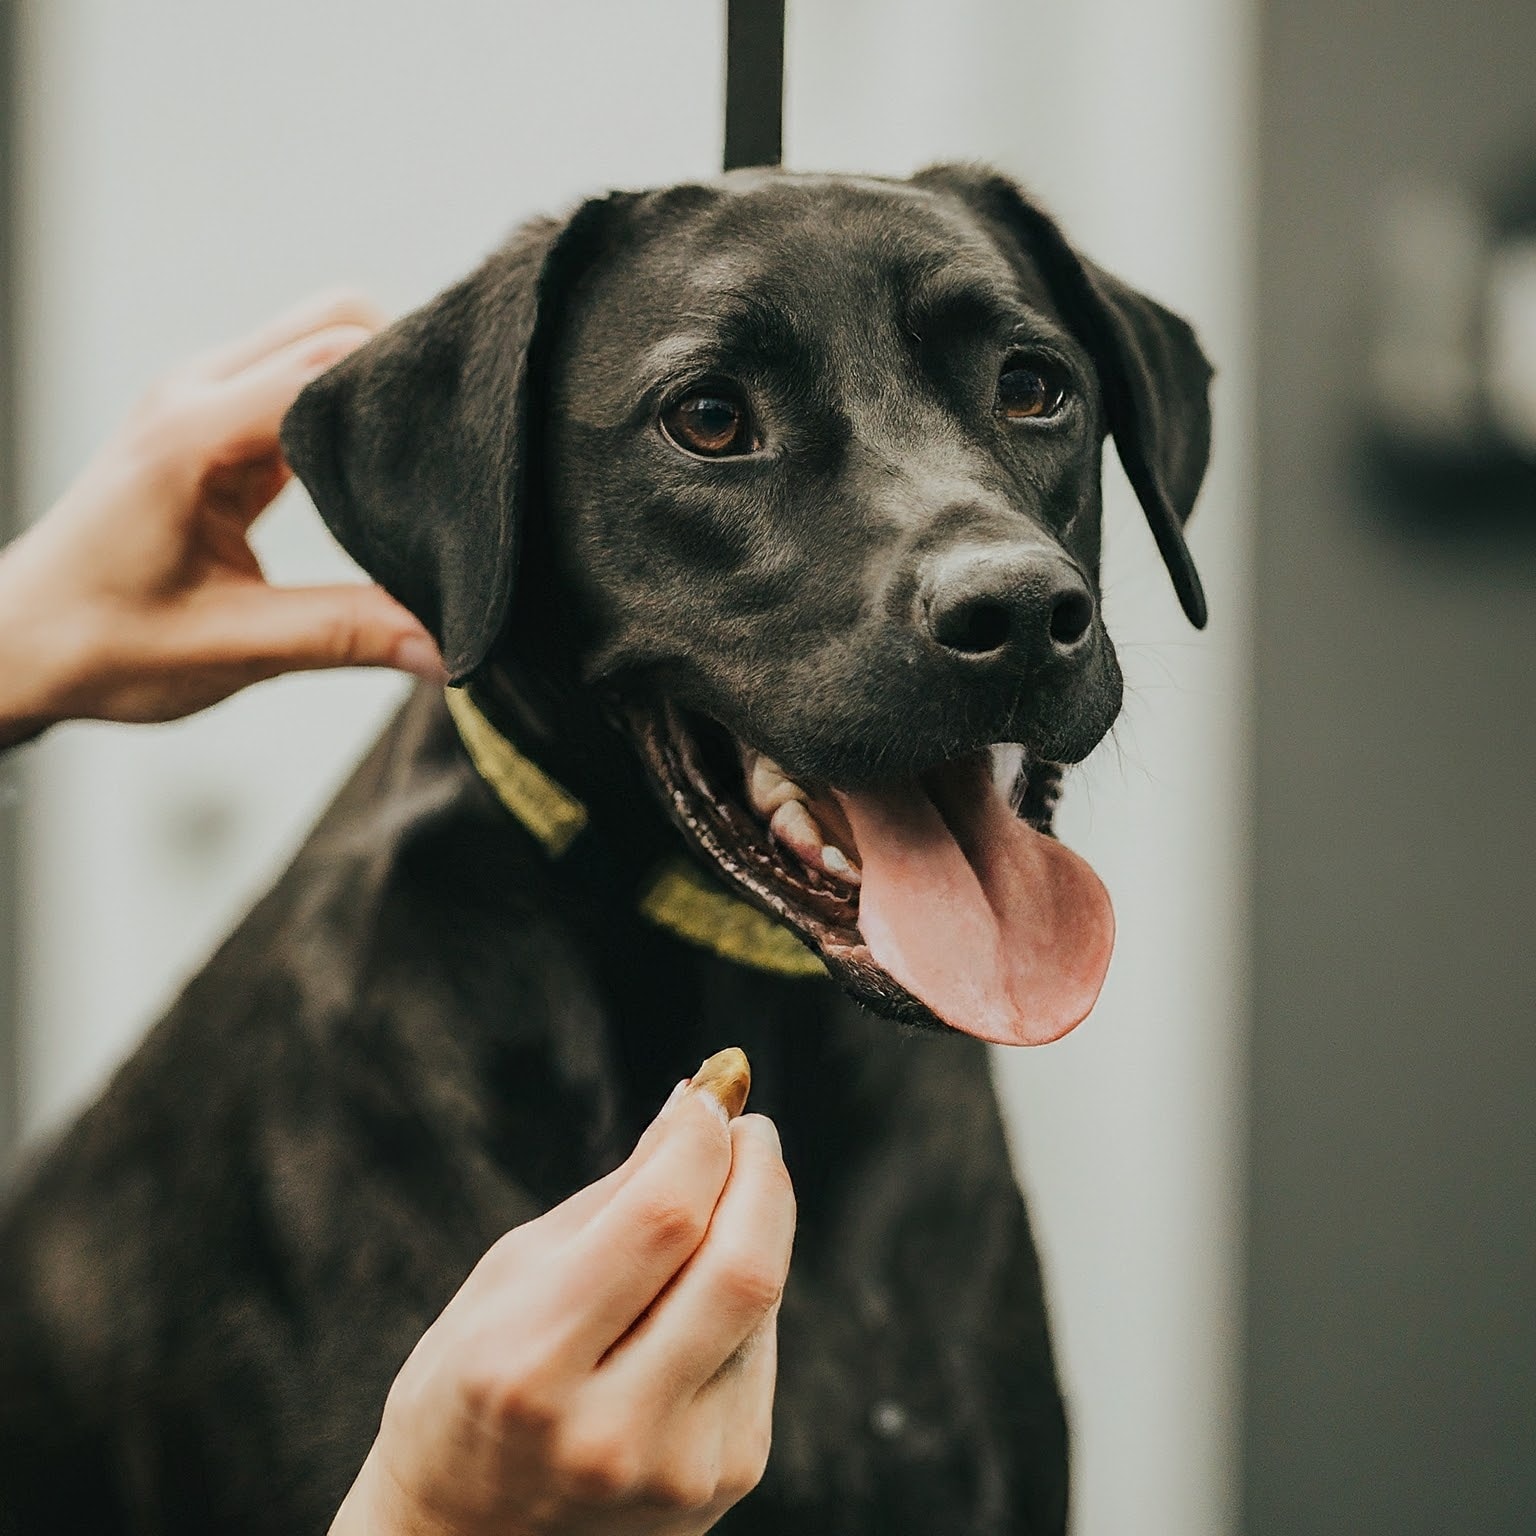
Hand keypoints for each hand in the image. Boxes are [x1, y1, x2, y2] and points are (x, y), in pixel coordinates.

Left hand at [0, 293, 444, 748]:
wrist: (18, 640)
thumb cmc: (99, 643)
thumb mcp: (229, 649)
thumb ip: (342, 635)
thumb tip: (445, 648)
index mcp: (190, 436)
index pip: (325, 368)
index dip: (406, 397)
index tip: (468, 449)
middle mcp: (196, 394)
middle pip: (333, 323)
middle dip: (405, 373)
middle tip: (457, 457)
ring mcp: (203, 399)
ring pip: (321, 341)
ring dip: (378, 390)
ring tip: (428, 467)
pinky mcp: (216, 423)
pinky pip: (302, 384)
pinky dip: (351, 415)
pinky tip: (383, 477)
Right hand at [330, 1074, 795, 1535]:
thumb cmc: (472, 1389)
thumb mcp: (509, 1277)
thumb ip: (614, 1196)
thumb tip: (694, 1102)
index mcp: (530, 1361)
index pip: (661, 1220)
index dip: (700, 1141)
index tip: (708, 1099)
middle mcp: (609, 1427)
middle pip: (740, 1266)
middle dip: (761, 1176)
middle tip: (752, 1133)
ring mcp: (677, 1466)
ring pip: (761, 1304)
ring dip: (755, 1231)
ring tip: (719, 1203)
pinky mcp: (726, 1478)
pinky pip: (760, 1351)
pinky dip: (744, 1297)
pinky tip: (705, 1290)